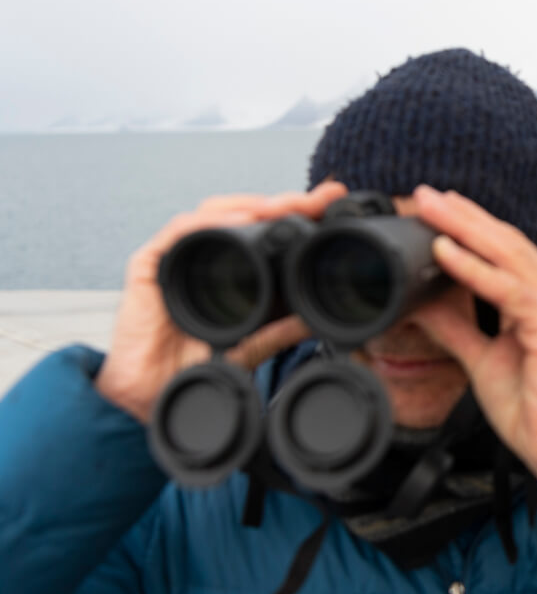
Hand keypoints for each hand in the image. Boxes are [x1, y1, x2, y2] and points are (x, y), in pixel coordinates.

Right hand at [94, 182, 349, 421]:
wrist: (153, 394)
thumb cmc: (192, 367)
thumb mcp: (249, 347)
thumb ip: (279, 332)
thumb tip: (315, 319)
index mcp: (227, 269)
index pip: (262, 229)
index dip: (292, 213)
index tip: (329, 205)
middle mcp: (202, 256)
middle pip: (240, 213)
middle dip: (278, 202)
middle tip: (313, 199)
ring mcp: (176, 257)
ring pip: (212, 212)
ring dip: (248, 204)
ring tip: (279, 206)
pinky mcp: (150, 265)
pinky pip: (178, 232)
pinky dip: (207, 221)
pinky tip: (234, 219)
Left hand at [409, 186, 536, 519]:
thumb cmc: (535, 414)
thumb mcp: (483, 361)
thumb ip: (458, 328)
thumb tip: (422, 303)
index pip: (507, 252)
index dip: (471, 226)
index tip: (434, 209)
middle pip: (507, 243)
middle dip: (463, 216)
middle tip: (423, 193)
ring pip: (508, 255)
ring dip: (464, 229)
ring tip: (428, 209)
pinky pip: (507, 289)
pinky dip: (472, 268)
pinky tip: (444, 252)